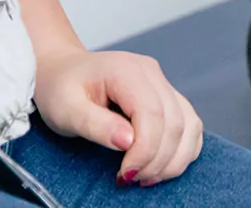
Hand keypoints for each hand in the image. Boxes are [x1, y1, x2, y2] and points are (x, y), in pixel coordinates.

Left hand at [33, 49, 203, 186]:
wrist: (61, 70)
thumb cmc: (60, 89)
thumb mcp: (66, 109)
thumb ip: (96, 125)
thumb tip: (128, 142)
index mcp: (126, 70)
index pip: (152, 114)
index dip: (145, 151)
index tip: (124, 174)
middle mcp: (151, 72)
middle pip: (175, 123)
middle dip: (157, 160)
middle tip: (129, 179)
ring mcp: (162, 82)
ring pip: (189, 125)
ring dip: (173, 159)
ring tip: (145, 176)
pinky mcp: (167, 95)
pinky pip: (190, 124)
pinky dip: (182, 150)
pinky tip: (160, 165)